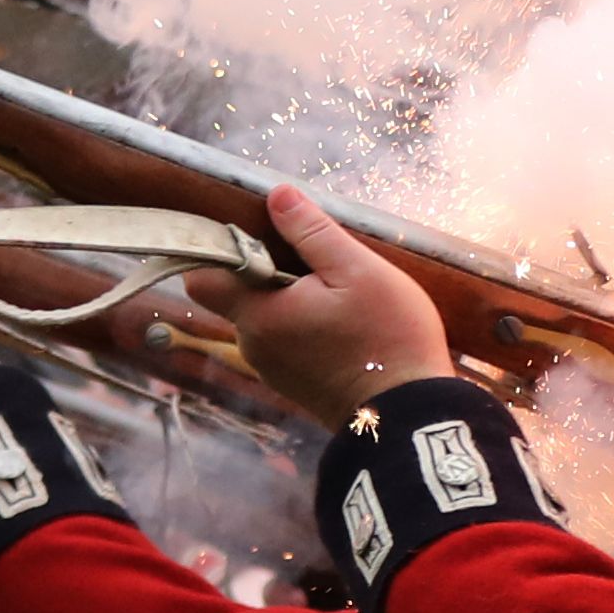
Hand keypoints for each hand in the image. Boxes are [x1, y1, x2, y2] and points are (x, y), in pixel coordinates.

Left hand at [182, 184, 448, 427]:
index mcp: (260, 315)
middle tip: (316, 258)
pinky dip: (302, 323)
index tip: (254, 231)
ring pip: (263, 316)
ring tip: (338, 290)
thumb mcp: (358, 270)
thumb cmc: (389, 338)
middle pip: (237, 294)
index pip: (202, 277)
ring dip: (289, 296)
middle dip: (267, 268)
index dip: (218, 248)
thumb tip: (276, 195)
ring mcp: (272, 369)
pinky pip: (283, 340)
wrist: (411, 417)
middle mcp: (254, 345)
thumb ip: (312, 231)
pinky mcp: (293, 383)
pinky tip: (342, 319)